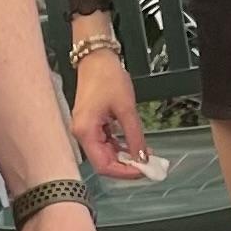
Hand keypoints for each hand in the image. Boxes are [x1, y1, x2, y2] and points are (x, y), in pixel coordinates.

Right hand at [70, 49, 148, 178]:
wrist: (96, 58)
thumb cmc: (107, 77)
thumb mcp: (126, 108)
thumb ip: (135, 136)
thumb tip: (142, 157)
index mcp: (86, 131)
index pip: (104, 166)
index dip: (124, 172)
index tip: (144, 171)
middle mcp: (82, 134)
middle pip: (104, 163)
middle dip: (127, 166)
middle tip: (148, 165)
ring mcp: (86, 130)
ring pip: (106, 154)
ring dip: (126, 157)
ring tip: (146, 156)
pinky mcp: (92, 125)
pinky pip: (106, 143)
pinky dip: (121, 147)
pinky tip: (135, 146)